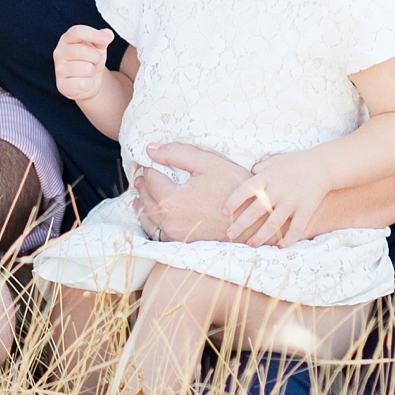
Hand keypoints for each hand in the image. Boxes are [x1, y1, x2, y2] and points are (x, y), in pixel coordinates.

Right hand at [53, 24, 115, 101]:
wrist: (88, 82)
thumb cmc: (91, 60)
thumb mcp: (98, 47)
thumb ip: (102, 39)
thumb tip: (108, 34)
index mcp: (67, 39)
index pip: (77, 31)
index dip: (93, 34)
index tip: (107, 40)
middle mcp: (59, 52)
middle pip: (84, 51)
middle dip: (96, 57)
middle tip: (95, 61)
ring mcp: (59, 69)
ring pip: (86, 68)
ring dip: (93, 71)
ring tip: (89, 71)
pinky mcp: (61, 85)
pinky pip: (83, 84)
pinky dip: (89, 84)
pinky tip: (85, 82)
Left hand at [130, 143, 252, 242]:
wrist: (255, 222)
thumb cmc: (235, 190)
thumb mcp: (208, 163)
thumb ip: (176, 153)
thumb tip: (150, 149)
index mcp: (172, 200)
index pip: (150, 179)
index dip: (149, 168)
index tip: (151, 162)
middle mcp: (169, 221)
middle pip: (146, 199)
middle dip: (143, 185)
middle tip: (141, 176)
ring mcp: (174, 235)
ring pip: (148, 219)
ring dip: (142, 205)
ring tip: (139, 196)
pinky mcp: (181, 244)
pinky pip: (157, 233)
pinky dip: (150, 222)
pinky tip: (151, 216)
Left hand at [226, 151, 331, 245]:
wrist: (321, 166)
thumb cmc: (293, 163)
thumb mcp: (273, 161)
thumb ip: (258, 169)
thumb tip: (244, 176)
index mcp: (267, 178)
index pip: (244, 190)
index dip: (233, 202)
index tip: (224, 212)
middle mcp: (277, 191)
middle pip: (255, 211)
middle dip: (241, 225)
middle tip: (230, 235)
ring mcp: (292, 201)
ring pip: (273, 224)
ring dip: (260, 236)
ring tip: (251, 244)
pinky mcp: (306, 209)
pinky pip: (296, 229)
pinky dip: (288, 239)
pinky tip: (279, 246)